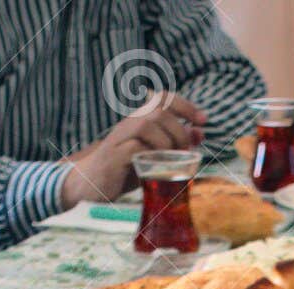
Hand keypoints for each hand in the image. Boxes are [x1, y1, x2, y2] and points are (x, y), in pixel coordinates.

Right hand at [59, 92, 207, 207]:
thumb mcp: (154, 157)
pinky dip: (152, 157)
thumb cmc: (124, 171)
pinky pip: (135, 148)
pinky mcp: (113, 157)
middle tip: (185, 152)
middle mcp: (129, 124)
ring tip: (173, 161)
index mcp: (139, 120)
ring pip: (146, 124)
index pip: (163, 98)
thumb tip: (199, 133)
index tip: (202, 120)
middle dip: (179, 130)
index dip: (185, 105)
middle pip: (158, 111)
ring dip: (167, 143)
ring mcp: (119, 139)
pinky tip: (159, 170)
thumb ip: (175, 144)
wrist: (90, 186)